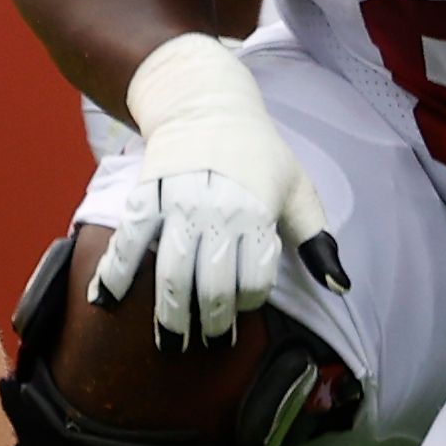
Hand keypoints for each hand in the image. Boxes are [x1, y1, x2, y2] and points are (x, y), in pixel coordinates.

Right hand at [87, 33, 342, 346]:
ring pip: (171, 273)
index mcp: (258, 212)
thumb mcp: (299, 188)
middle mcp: (217, 213)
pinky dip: (114, 274)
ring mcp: (177, 206)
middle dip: (210, 323)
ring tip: (170, 342)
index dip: (249, 303)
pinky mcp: (146, 198)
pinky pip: (127, 242)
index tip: (242, 307)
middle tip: (206, 342)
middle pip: (212, 286)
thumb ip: (317, 240)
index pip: (255, 280)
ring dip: (169, 314)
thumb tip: (339, 287)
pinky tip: (106, 302)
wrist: (205, 103)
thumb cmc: (258, 151)